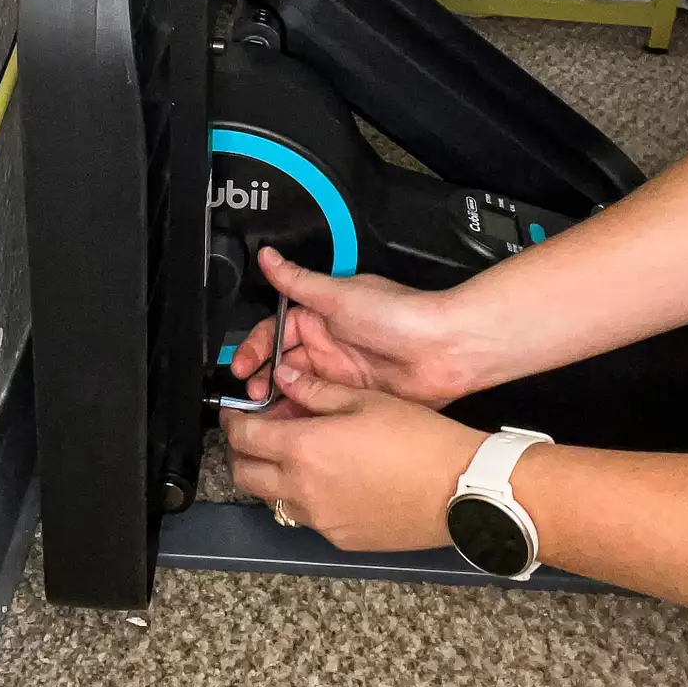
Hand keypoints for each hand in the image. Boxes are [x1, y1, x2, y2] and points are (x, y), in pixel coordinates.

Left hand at [220, 364, 487, 551]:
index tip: (238, 414)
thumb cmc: (420, 440)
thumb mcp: (365, 400)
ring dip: (274, 478)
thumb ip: (316, 390)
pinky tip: (334, 480)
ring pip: (273, 500)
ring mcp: (320, 519)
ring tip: (301, 457)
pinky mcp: (339, 538)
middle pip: (244, 476)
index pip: (243, 438)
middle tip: (259, 435)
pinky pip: (306, 517)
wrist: (459, 489)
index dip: (234, 422)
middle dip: (242, 453)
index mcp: (304, 449)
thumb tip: (286, 378)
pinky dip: (306, 498)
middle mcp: (303, 490)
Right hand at [231, 248, 475, 408]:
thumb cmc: (400, 314)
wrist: (446, 348)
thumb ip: (299, 281)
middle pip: (282, 367)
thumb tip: (269, 257)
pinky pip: (323, 410)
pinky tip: (294, 429)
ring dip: (281, 404)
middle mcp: (329, 345)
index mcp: (321, 316)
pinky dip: (306, 419)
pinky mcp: (357, 398)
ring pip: (300, 391)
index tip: (241, 367)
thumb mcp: (340, 295)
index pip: (274, 333)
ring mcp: (342, 373)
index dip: (255, 351)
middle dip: (263, 382)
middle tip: (252, 398)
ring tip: (267, 419)